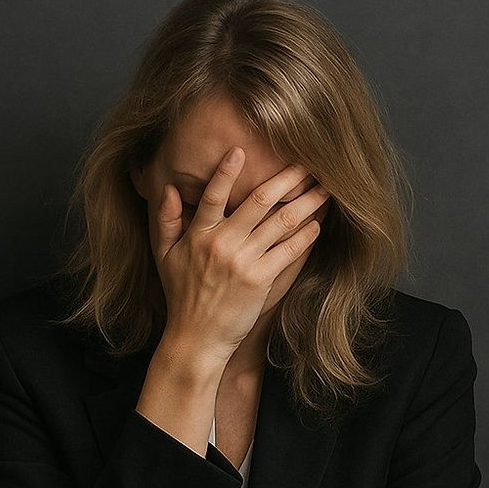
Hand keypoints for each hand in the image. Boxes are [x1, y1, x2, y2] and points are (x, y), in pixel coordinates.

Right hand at [152, 146, 330, 363]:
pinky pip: (289, 251)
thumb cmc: (181, 296)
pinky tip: (318, 224)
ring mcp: (243, 261)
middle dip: (286, 179)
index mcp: (198, 235)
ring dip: (306, 203)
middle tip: (307, 163)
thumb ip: (166, 220)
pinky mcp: (260, 280)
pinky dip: (305, 235)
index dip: (226, 171)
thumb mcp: (164, 256)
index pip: (214, 195)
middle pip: (259, 200)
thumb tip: (168, 188)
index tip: (241, 150)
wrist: (197, 337)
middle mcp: (222, 244)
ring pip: (281, 222)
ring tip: (324, 189)